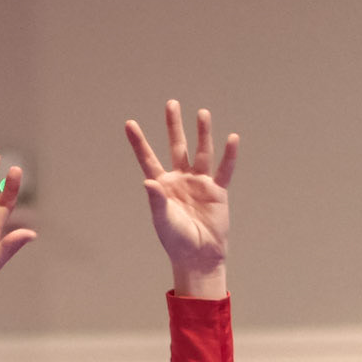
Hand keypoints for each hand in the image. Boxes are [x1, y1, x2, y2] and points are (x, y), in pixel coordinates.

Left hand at [125, 102, 236, 296]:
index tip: (129, 123)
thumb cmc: (177, 241)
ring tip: (202, 113)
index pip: (148, 159)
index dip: (139, 142)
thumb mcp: (163, 221)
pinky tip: (232, 139)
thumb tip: (148, 182)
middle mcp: (180, 180)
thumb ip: (156, 200)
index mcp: (162, 186)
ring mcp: (199, 183)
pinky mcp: (217, 191)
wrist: (199, 257)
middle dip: (174, 126)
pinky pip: (224, 170)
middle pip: (177, 147)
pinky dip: (229, 155)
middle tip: (171, 104)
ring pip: (201, 152)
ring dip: (202, 133)